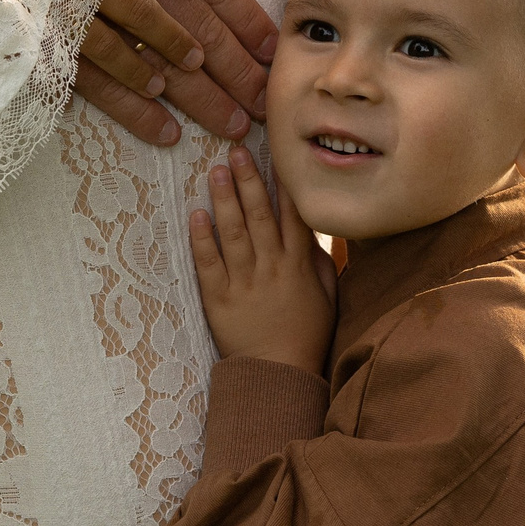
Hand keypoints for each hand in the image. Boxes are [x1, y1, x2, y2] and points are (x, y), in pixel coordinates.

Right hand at [34, 0, 280, 147]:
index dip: (244, 14)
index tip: (274, 46)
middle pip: (189, 22)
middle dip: (232, 66)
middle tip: (265, 102)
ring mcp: (77, 0)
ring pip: (148, 54)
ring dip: (192, 92)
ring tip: (225, 120)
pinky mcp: (42, 29)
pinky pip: (94, 74)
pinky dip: (130, 101)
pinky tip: (161, 123)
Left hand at [189, 145, 335, 373]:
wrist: (279, 374)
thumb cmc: (307, 335)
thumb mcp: (327, 296)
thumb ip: (320, 260)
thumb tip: (312, 229)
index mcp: (299, 265)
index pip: (292, 214)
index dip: (283, 183)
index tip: (276, 154)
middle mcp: (272, 268)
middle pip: (260, 215)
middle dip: (249, 180)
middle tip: (237, 151)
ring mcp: (244, 283)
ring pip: (234, 233)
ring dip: (225, 199)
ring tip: (216, 171)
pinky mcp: (220, 300)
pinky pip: (209, 264)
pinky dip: (202, 239)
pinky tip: (197, 214)